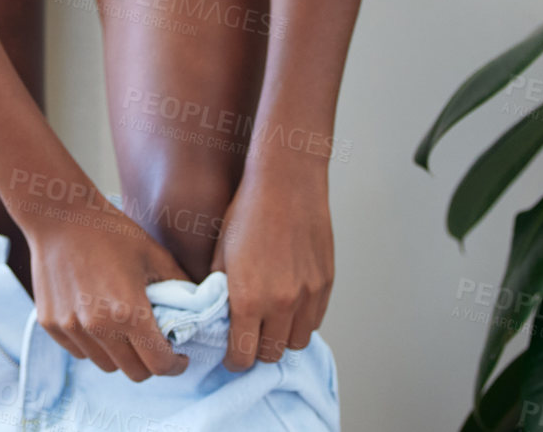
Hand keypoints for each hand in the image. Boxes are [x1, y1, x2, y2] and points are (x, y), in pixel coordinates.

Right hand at [25, 188, 194, 381]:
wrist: (59, 215)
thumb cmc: (109, 230)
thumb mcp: (153, 253)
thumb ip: (178, 285)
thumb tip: (198, 307)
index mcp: (129, 311)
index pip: (159, 365)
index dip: (175, 365)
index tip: (179, 356)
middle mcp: (98, 327)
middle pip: (134, 372)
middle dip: (150, 362)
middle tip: (153, 341)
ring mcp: (71, 328)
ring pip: (106, 365)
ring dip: (120, 354)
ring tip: (124, 327)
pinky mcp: (51, 325)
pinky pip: (80, 352)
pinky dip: (94, 344)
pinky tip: (97, 317)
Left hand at [209, 161, 332, 371]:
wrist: (286, 182)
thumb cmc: (247, 211)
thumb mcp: (221, 252)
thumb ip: (218, 292)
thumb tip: (217, 317)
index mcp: (248, 298)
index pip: (243, 356)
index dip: (234, 360)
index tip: (231, 354)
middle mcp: (281, 303)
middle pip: (271, 355)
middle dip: (257, 351)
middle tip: (250, 336)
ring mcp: (307, 295)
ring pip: (297, 342)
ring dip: (282, 338)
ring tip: (271, 319)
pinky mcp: (325, 284)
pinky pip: (315, 320)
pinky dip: (302, 320)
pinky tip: (289, 302)